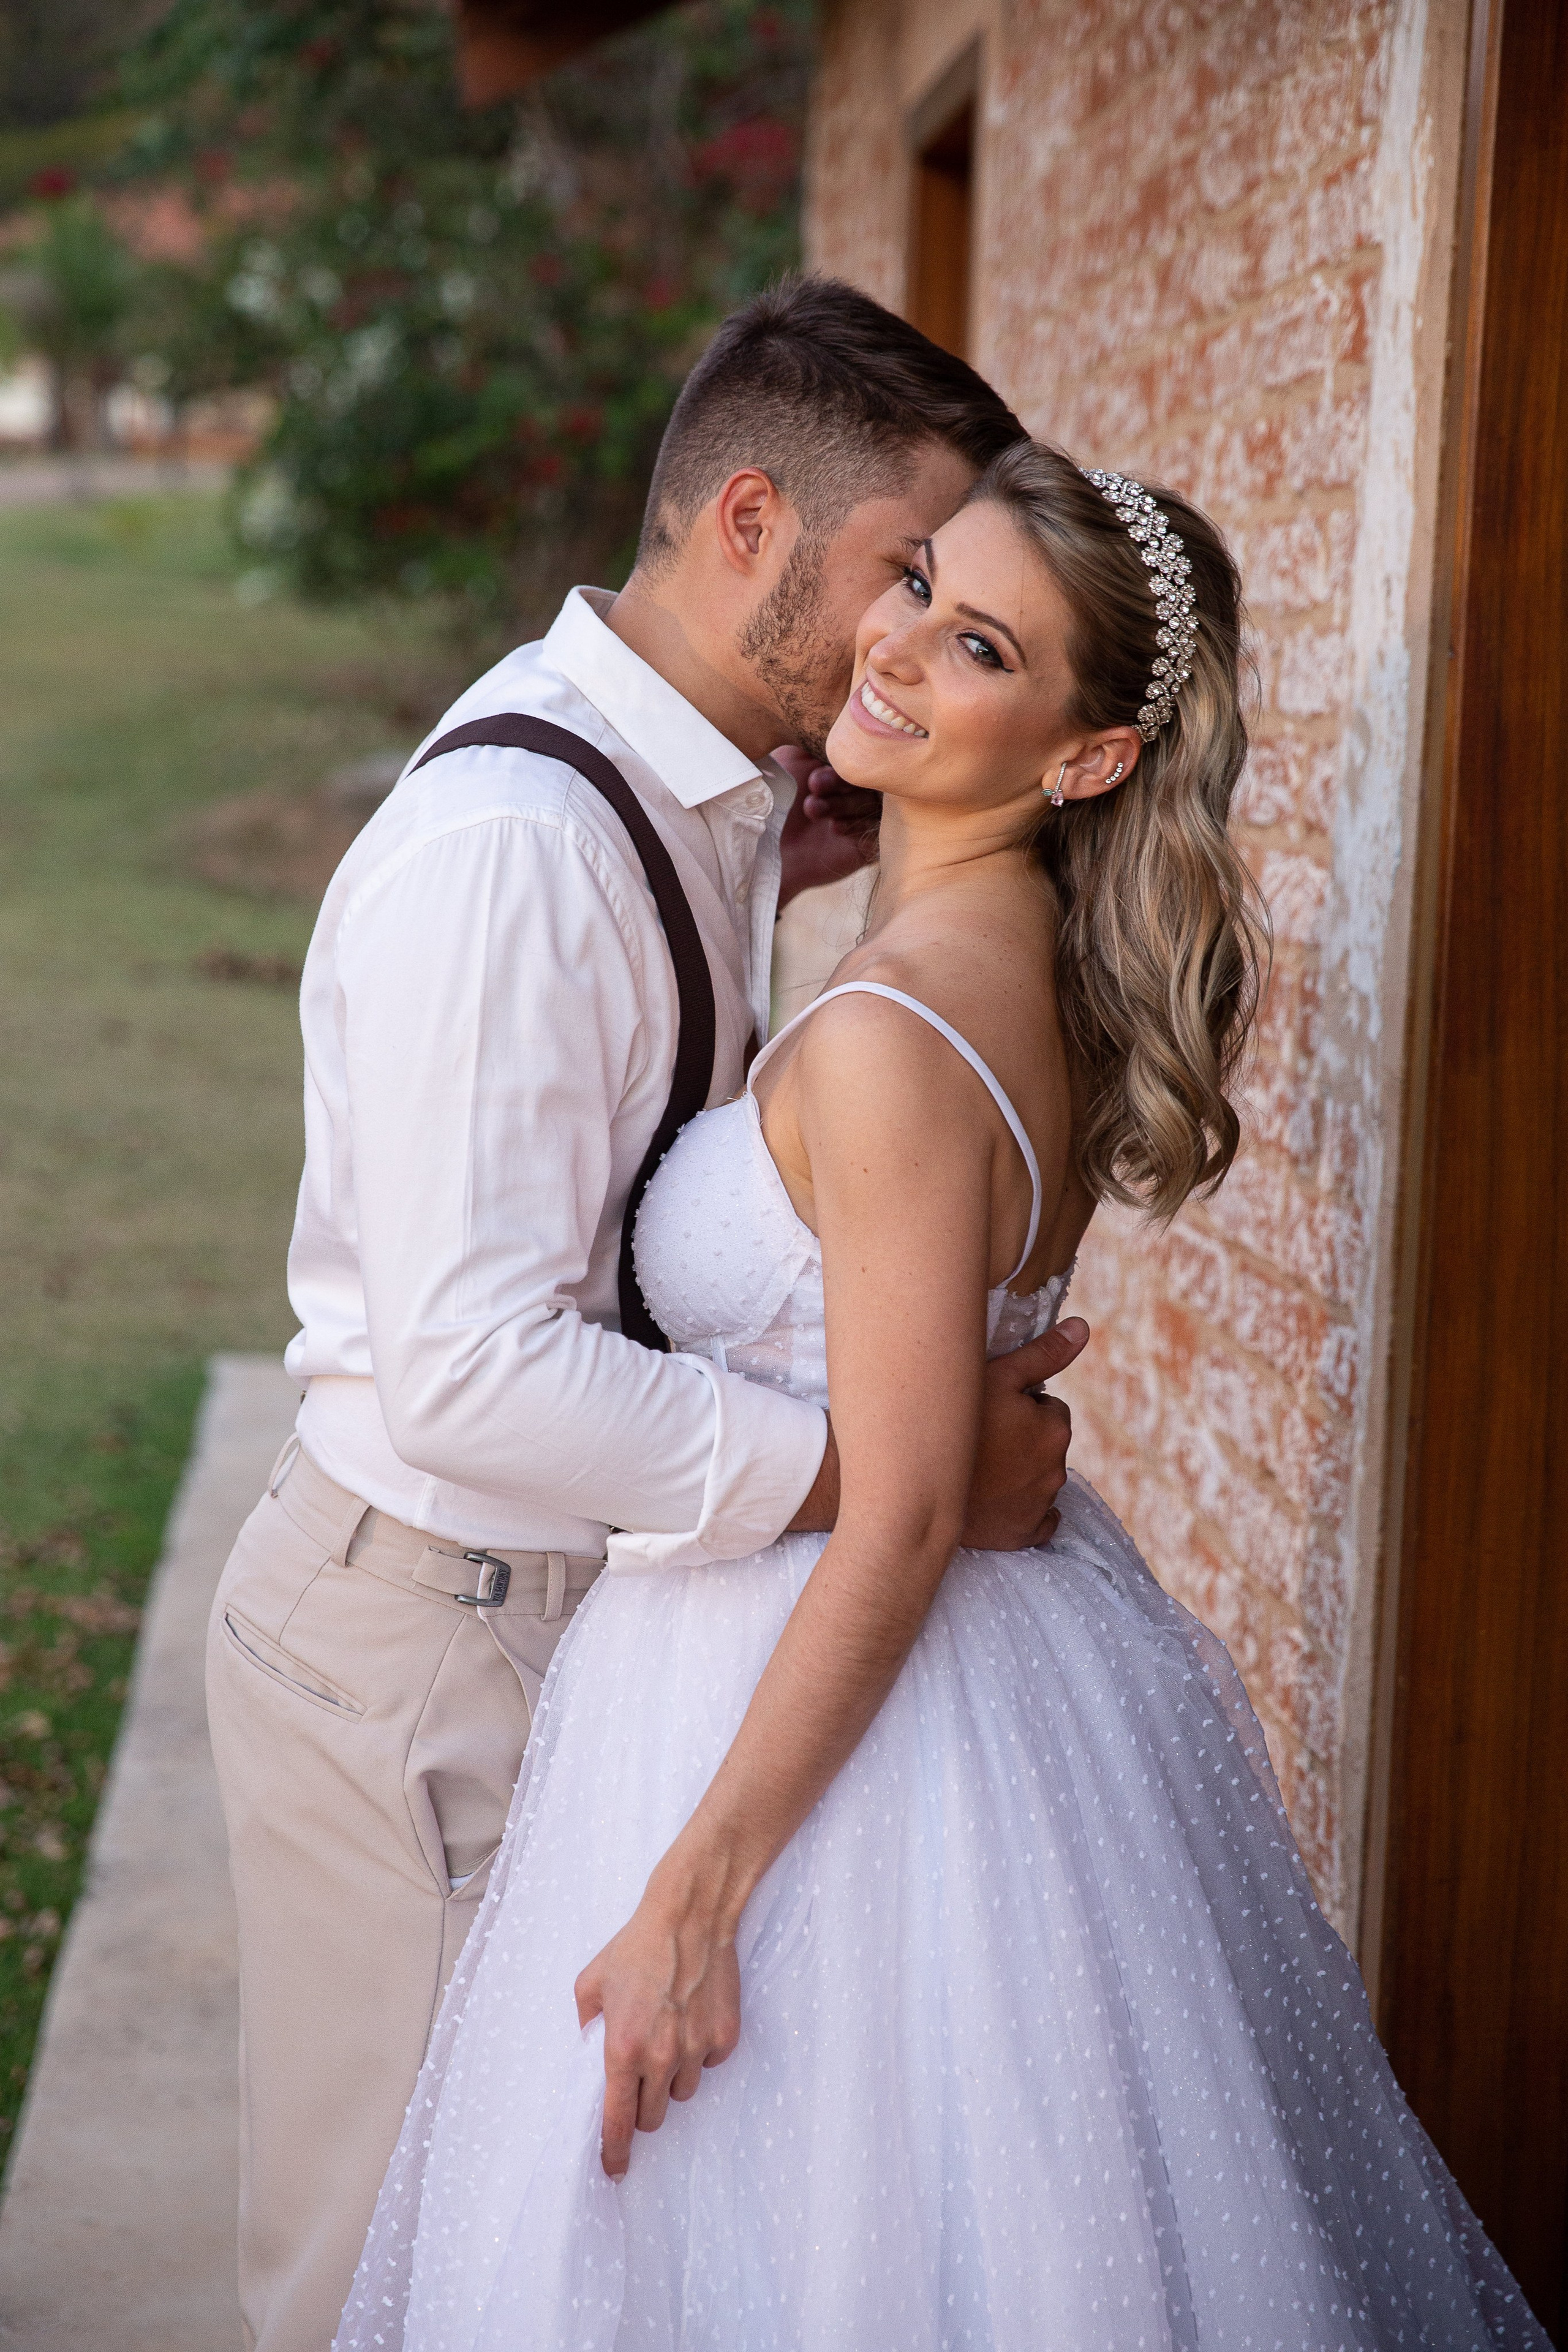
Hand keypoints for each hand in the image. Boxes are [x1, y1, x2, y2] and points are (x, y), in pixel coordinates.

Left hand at [574, 1861, 741, 2178]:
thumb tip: (589, 2053)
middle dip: (643, 2106)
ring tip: (669, 2033)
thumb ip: (585, 2026)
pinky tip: (693, 2018)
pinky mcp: (725, 2037)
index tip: (613, 2170)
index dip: (614, 2151)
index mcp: (623, 2050)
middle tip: (640, 2076)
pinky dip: (701, 2052)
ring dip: (673, 2077)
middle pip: (653, 2116)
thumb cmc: (636, 1947)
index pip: (617, 2121)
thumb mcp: (590, 1983)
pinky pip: (711, 2064)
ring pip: (684, 2092)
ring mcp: (697, 2049)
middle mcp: (661, 2057)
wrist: (690, 1916)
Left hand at [774, 745, 879, 909]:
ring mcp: (859, 820)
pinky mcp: (865, 847)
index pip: (857, 760)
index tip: (813, 777)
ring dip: (844, 804)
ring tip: (812, 810)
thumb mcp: (788, 760)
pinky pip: (879, 830)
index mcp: (837, 772)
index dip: (841, 766)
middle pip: (869, 780)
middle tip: (814, 786)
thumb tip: (841, 732)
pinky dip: (859, 826)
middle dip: (841, 782)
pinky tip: (835, 828)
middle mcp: (851, 795)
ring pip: (873, 804)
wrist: (763, 849)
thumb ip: (815, 741)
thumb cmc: (772, 802)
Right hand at [960, 1317, 1089, 1549]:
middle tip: (983, 1438)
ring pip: (1039, 1478)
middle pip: (1045, 1444)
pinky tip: (999, 1500)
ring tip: (980, 1466)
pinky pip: (1038, 1521)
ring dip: (1020, 1471)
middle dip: (1024, 1439)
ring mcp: (1038, 1507)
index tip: (992, 1412)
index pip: (1049, 1409)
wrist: (913, 1485)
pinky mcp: (1021, 1535)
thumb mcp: (996, 1376)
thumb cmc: (955, 1422)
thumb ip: (1043, 1354)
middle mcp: (1055, 1471)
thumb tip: (1082, 1327)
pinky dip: (1024, 1510)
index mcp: (1054, 1430)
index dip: (1020, 1407)